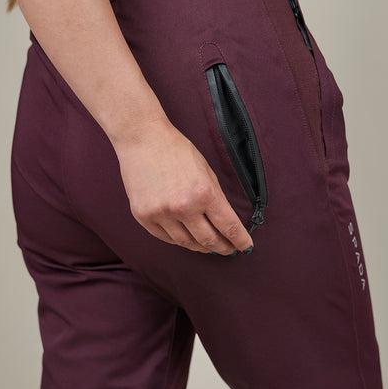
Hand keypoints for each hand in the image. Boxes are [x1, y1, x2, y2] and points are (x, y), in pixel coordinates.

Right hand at [112, 115, 253, 254]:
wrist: (142, 139)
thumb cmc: (176, 151)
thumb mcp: (206, 172)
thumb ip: (215, 199)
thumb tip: (224, 224)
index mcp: (204, 193)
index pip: (229, 226)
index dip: (240, 241)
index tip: (245, 247)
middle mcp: (183, 206)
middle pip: (209, 240)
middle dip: (222, 247)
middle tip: (227, 249)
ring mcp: (161, 213)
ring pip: (187, 243)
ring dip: (201, 246)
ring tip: (207, 246)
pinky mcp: (144, 216)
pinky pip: (166, 238)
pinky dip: (179, 240)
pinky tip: (186, 238)